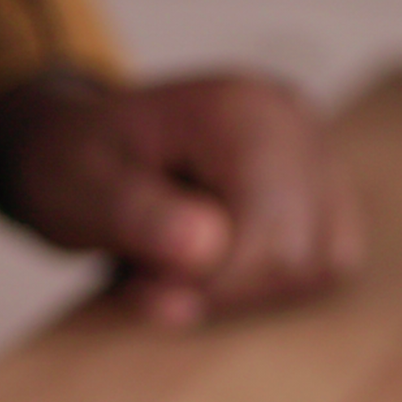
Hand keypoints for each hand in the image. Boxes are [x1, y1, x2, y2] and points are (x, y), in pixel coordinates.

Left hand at [0, 72, 362, 326]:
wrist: (78, 144)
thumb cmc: (74, 163)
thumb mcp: (79, 188)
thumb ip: (138, 217)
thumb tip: (206, 251)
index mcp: (242, 110)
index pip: (271, 235)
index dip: (214, 287)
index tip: (147, 291)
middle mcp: (295, 122)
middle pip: (302, 257)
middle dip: (226, 289)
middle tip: (152, 280)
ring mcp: (317, 152)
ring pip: (323, 265)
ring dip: (249, 289)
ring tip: (182, 264)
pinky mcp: (323, 187)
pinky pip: (327, 262)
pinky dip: (272, 282)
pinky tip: (219, 263)